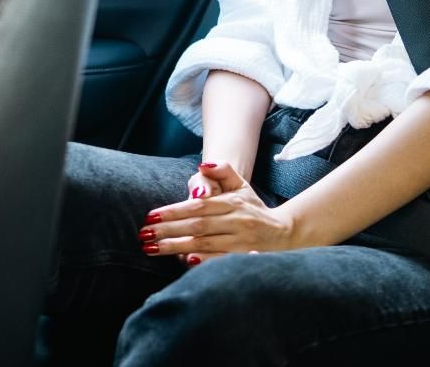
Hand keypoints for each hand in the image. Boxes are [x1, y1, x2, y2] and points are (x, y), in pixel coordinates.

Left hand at [138, 161, 299, 263]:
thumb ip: (223, 170)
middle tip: (143, 234)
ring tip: (152, 248)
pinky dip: (203, 262)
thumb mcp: (241, 185)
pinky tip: (184, 261)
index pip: (197, 207)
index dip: (173, 212)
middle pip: (196, 226)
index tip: (150, 216)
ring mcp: (241, 242)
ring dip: (176, 247)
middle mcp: (237, 222)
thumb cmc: (254, 208)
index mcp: (232, 203)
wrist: (286, 233)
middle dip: (167, 231)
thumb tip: (202, 166)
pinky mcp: (244, 259)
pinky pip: (219, 260)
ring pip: (204, 244)